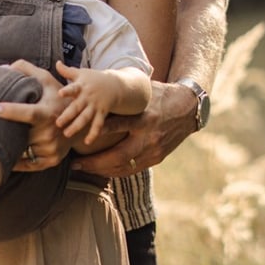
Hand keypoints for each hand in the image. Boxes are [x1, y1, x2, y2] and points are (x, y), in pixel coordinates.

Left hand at [0, 59, 69, 170]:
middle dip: (4, 131)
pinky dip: (15, 161)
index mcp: (47, 113)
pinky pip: (26, 164)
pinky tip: (5, 154)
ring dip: (10, 145)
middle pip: (19, 134)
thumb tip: (3, 67)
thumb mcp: (47, 81)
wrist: (79, 122)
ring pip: (21, 149)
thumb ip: (26, 70)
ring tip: (0, 138)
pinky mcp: (51, 160)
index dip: (10, 111)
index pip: (28, 112)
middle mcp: (50, 133)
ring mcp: (51, 149)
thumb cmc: (58, 98)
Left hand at [55, 60, 116, 144]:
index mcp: (81, 86)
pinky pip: (98, 125)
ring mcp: (95, 106)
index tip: (60, 93)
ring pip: (85, 118)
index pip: (73, 88)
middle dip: (68, 115)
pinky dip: (93, 134)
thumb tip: (56, 62)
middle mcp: (88, 97)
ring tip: (67, 134)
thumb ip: (68, 71)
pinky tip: (87, 142)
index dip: (67, 90)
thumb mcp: (82, 73)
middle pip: (77, 107)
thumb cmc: (94, 78)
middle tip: (58, 123)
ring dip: (77, 126)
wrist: (116, 85)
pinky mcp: (102, 113)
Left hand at [71, 80, 197, 177]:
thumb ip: (123, 97)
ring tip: (83, 169)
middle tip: (76, 163)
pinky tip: (101, 171)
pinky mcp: (157, 158)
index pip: (122, 124)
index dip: (103, 130)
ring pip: (125, 167)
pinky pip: (133, 169)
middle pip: (120, 155)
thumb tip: (97, 92)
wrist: (188, 108)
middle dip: (97, 162)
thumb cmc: (160, 96)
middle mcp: (150, 137)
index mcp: (146, 117)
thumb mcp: (143, 93)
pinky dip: (115, 171)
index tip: (83, 135)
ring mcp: (154, 151)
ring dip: (103, 170)